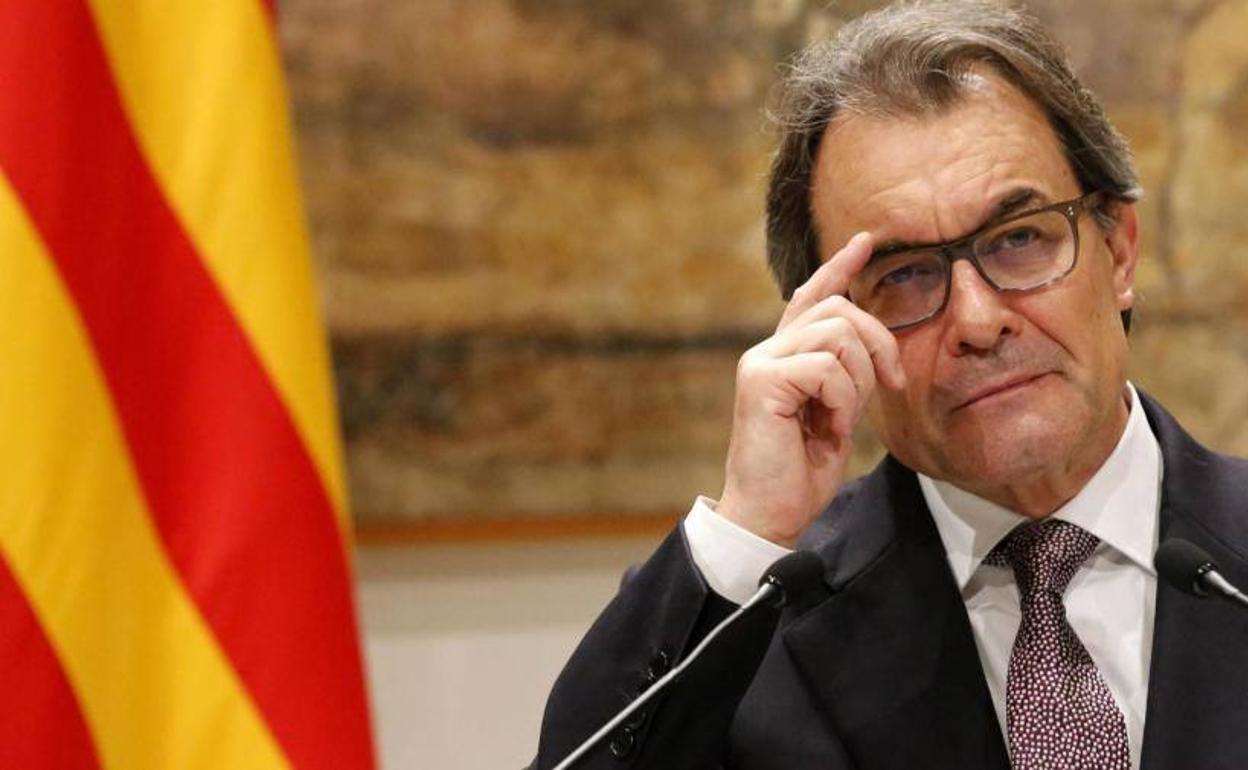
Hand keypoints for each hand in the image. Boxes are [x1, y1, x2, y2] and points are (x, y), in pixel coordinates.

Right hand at [717, 232, 905, 546]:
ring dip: (858, 381)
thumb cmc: (801, 471)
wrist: (770, 514)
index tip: (865, 242)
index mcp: (785, 356)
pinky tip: (829, 429)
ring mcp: (760, 363)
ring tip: (842, 420)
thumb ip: (844, 375)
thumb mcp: (835, 414)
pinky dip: (842, 401)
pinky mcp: (760, 381)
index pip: (811, 297)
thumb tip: (870, 344)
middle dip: (877, 343)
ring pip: (837, 334)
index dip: (839, 267)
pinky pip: (826, 368)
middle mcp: (767, 351)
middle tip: (888, 386)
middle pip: (839, 310)